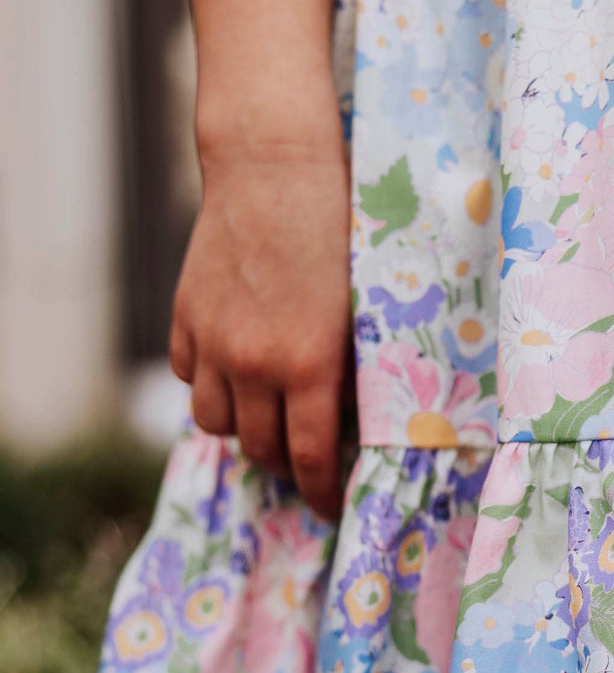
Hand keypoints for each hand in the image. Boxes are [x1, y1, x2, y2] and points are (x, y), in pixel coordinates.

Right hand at [170, 137, 351, 520]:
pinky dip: (210, 384)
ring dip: (244, 428)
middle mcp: (254, 362)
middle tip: (309, 461)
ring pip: (215, 421)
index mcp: (311, 364)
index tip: (332, 508)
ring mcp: (214, 340)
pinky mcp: (187, 315)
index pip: (311, 458)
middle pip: (260, 448)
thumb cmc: (343, 223)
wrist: (275, 164)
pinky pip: (188, 376)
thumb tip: (361, 415)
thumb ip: (356, 363)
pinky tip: (235, 371)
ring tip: (270, 417)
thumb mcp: (367, 302)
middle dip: (286, 466)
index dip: (322, 493)